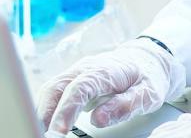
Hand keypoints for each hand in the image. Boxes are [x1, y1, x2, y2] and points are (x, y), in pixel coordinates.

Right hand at [37, 38, 185, 133]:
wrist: (148, 60)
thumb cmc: (148, 77)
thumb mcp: (147, 93)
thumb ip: (124, 105)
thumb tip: (98, 119)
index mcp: (106, 70)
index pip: (79, 89)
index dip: (66, 110)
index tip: (59, 131)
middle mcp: (86, 68)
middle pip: (57, 87)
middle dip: (46, 113)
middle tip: (45, 135)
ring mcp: (77, 72)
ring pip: (51, 88)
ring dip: (43, 111)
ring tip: (43, 132)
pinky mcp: (73, 79)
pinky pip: (54, 91)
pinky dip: (46, 107)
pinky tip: (46, 123)